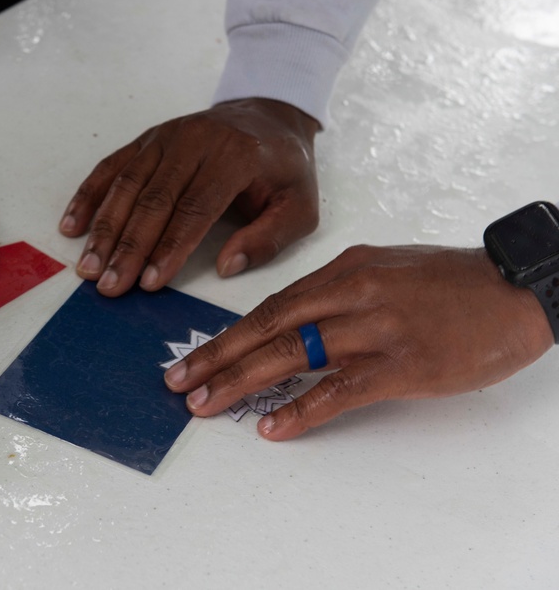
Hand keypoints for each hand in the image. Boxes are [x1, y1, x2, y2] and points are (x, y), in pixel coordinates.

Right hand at [59, 98, 319, 296]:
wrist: (267, 113)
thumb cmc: (284, 169)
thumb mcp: (301, 205)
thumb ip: (269, 238)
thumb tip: (227, 267)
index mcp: (235, 158)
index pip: (195, 208)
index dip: (170, 248)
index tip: (149, 283)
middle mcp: (194, 142)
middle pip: (153, 199)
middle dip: (128, 247)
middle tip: (108, 286)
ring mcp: (165, 137)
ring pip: (126, 185)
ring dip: (103, 229)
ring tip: (87, 267)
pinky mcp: (146, 139)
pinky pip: (111, 167)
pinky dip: (88, 197)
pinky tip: (71, 226)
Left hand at [164, 245, 554, 439]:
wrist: (516, 288)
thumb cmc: (450, 283)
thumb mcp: (384, 270)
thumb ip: (338, 293)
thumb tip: (292, 323)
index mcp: (344, 269)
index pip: (272, 305)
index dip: (229, 334)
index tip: (196, 357)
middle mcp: (351, 293)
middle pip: (269, 327)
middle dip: (218, 357)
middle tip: (179, 382)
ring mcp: (375, 327)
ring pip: (292, 354)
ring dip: (242, 381)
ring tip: (205, 404)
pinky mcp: (402, 364)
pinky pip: (339, 389)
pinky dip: (302, 409)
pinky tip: (272, 426)